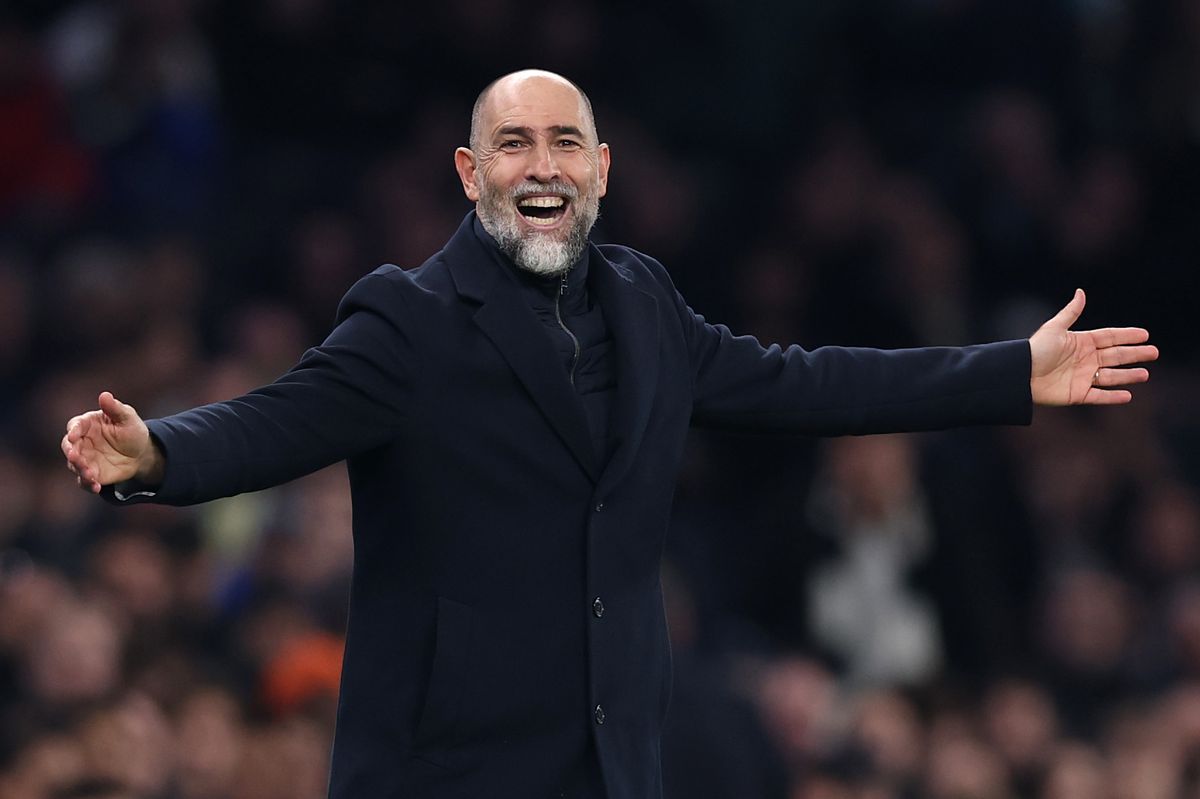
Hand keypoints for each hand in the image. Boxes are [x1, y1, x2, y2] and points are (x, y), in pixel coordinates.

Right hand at [61, 392, 162, 492]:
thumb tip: (104, 395)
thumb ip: (115, 408)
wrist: (142, 453)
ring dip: (80, 469)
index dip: (73, 430)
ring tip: (90, 473)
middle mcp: (81, 442)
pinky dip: (88, 484)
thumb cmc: (132, 431)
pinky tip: (96, 486)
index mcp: (87, 424)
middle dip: (71, 452)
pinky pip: (84, 481)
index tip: (73, 435)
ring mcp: (85, 459)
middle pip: (69, 447)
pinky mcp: (91, 474)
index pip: (75, 426)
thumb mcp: (128, 417)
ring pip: (74, 465)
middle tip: (75, 457)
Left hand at [1029, 289, 1157, 405]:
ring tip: (1145, 374)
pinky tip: (1128, 395)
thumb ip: (1071, 312)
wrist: (1020, 375)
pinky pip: (1099, 396)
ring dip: (1128, 375)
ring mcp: (1082, 377)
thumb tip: (1081, 292)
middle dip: (1135, 354)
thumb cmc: (1035, 350)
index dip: (1127, 336)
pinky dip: (1113, 396)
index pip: (1109, 337)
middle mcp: (1084, 359)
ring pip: (1111, 376)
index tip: (1145, 334)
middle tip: (1154, 352)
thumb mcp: (1054, 328)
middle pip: (1115, 356)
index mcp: (1081, 342)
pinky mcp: (1077, 394)